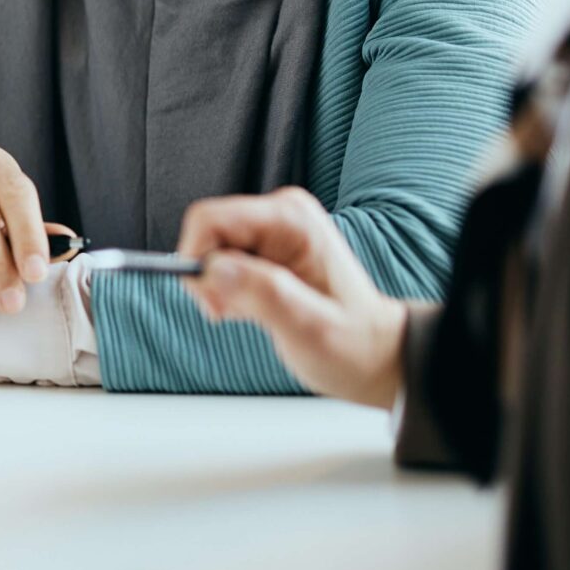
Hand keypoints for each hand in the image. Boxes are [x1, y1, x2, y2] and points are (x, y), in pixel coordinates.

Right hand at [179, 188, 408, 408]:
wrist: (372, 354)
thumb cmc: (352, 344)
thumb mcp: (309, 327)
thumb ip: (263, 294)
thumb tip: (213, 269)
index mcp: (291, 220)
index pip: (211, 219)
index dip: (197, 260)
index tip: (213, 302)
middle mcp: (280, 215)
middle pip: (207, 232)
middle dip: (208, 278)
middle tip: (231, 314)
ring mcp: (272, 231)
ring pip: (209, 249)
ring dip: (217, 288)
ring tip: (250, 314)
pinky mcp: (266, 249)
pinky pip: (220, 261)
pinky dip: (225, 291)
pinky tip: (252, 310)